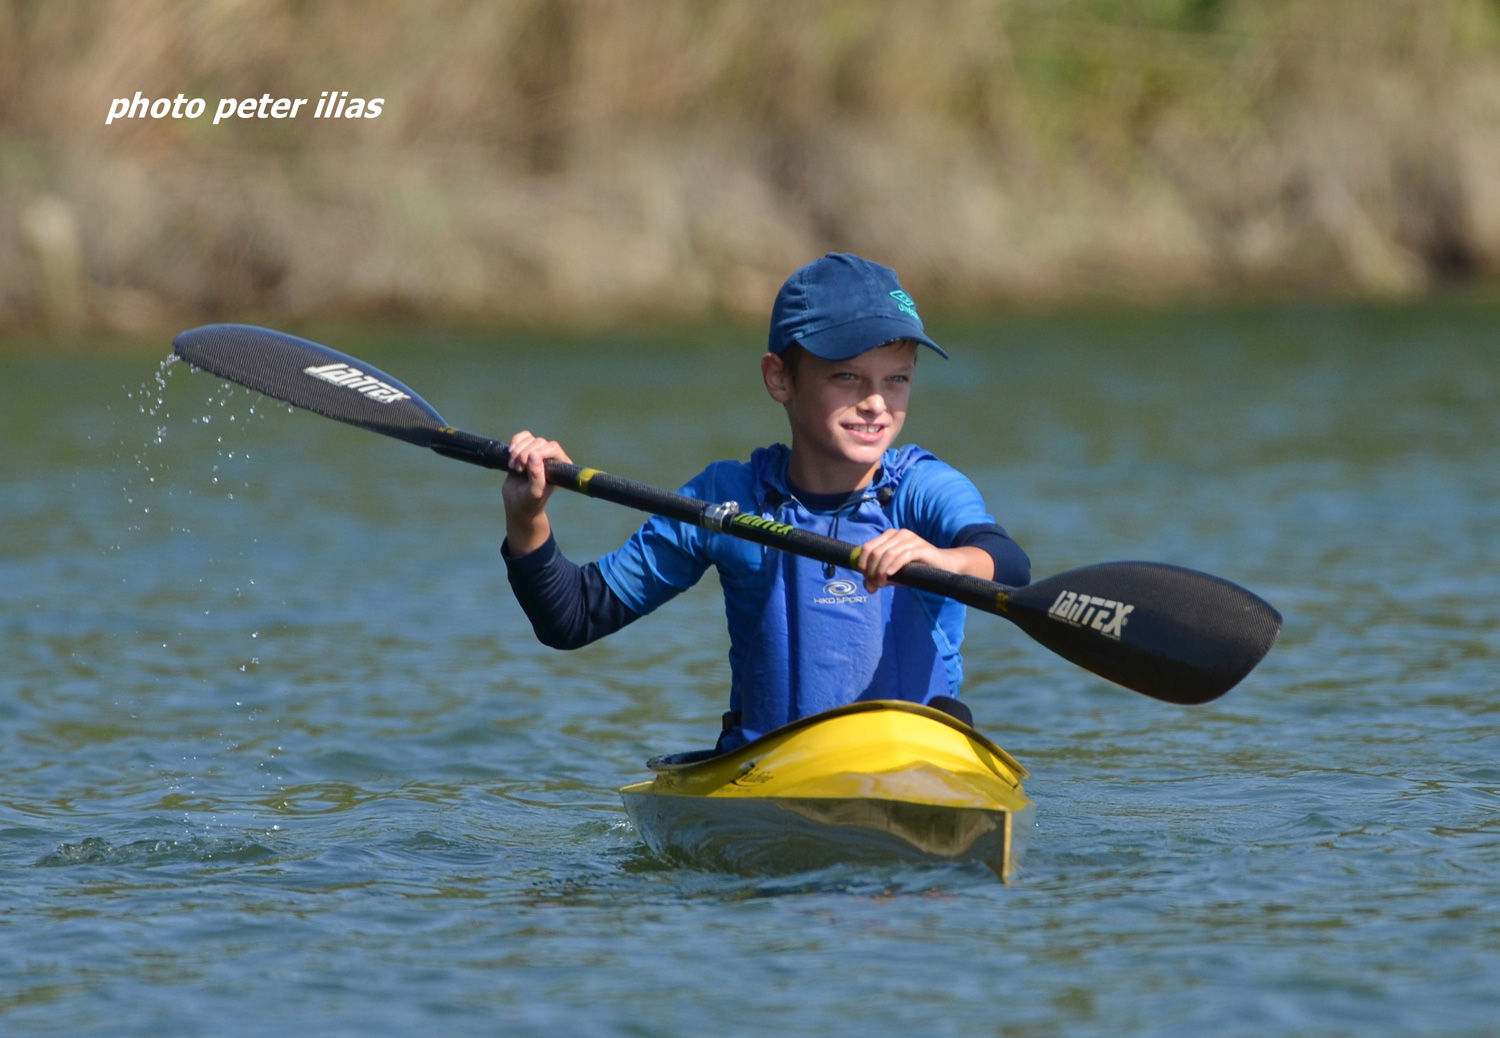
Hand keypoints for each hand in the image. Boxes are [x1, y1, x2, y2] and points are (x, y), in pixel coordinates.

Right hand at [502, 430, 571, 555]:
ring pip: (529, 439)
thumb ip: (537, 475)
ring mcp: (539, 453)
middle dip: (524, 454)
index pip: (553, 448)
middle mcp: (552, 458)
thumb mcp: (534, 492)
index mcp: (560, 467)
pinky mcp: (527, 450)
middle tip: (518, 469)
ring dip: (517, 451)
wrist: (517, 504)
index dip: (538, 452)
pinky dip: (514, 443)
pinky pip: (522, 437)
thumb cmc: (529, 502)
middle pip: (539, 442)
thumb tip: (534, 454)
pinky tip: (510, 455)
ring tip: (514, 467)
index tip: (525, 465)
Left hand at [855, 529, 993, 591]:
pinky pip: (903, 555)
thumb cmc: (917, 569)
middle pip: (875, 552)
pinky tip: (891, 575)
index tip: (867, 579)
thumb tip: (868, 587)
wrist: (943, 566)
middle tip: (875, 585)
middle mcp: (898, 534)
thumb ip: (879, 577)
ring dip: (881, 571)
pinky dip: (894, 566)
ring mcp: (910, 538)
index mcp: (889, 536)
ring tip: (882, 584)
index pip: (867, 548)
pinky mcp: (920, 547)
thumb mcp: (894, 574)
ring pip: (887, 554)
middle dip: (871, 571)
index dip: (862, 564)